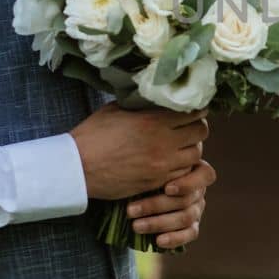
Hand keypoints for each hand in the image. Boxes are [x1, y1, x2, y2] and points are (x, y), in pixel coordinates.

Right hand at [70, 104, 207, 200]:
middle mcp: (163, 143)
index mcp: (153, 121)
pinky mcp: (157, 182)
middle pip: (201, 132)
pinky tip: (171, 160)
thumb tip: (159, 96)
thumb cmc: (93, 135)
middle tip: (188, 126)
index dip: (196, 108)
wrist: (77, 168)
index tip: (192, 107)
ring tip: (180, 145)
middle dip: (196, 127)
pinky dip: (181, 166)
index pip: (194, 111)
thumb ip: (143, 104)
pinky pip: (182, 173)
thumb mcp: (116, 109)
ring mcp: (162, 165)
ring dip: (190, 148)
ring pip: (196, 155)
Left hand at [125, 160, 216, 248]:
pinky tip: (158, 241)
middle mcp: (198, 190)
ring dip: (158, 223)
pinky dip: (175, 238)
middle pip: (186, 199)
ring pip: (185, 218)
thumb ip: (153, 165)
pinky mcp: (192, 227)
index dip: (187, 184)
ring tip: (136, 226)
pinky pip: (190, 234)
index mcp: (196, 170)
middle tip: (130, 210)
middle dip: (156, 205)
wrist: (140, 190)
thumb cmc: (145, 170)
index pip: (205, 175)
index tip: (166, 189)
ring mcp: (197, 209)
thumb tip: (138, 165)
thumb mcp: (150, 163)